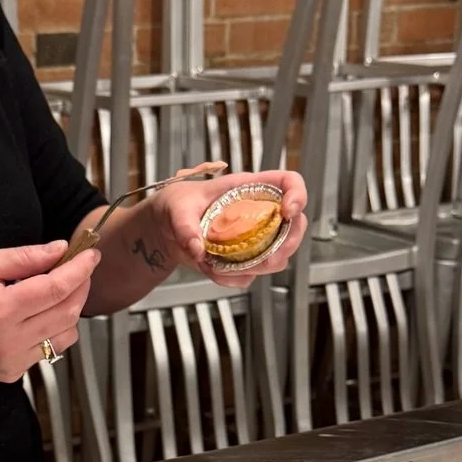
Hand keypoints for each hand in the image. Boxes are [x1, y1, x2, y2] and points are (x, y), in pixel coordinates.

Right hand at [0, 240, 99, 381]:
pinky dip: (53, 328)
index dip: (80, 269)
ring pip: (65, 334)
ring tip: (56, 289)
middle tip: (79, 267)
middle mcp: (9, 341)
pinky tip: (37, 313)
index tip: (91, 254)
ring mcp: (12, 361)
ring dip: (70, 309)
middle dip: (80, 286)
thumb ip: (23, 258)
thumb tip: (61, 250)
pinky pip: (49, 349)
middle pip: (67, 312)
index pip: (56, 288)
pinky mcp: (12, 372)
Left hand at [159, 167, 307, 287]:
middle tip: (269, 257)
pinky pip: (251, 275)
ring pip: (279, 255)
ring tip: (224, 265)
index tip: (288, 211)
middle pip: (295, 225)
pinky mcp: (244, 259)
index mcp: (249, 188)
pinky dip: (235, 279)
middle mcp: (258, 213)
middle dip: (289, 243)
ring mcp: (255, 238)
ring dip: (258, 267)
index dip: (297, 194)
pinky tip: (213, 271)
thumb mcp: (176, 208)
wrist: (164, 229)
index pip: (288, 182)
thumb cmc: (176, 205)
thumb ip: (185, 225)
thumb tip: (197, 247)